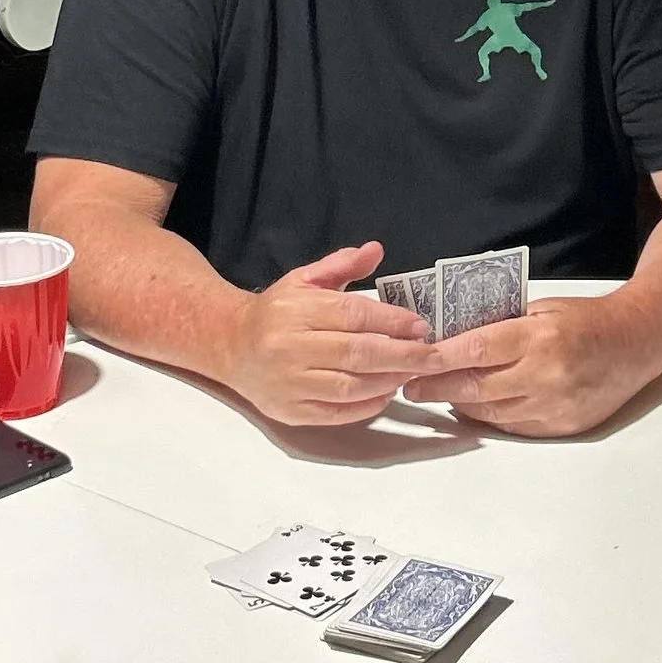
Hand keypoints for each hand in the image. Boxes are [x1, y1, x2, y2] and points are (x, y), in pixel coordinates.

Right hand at [222, 244, 437, 427]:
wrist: (227, 344)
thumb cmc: (275, 311)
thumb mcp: (303, 280)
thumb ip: (341, 266)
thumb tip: (376, 249)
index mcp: (296, 309)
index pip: (354, 316)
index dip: (392, 322)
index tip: (422, 326)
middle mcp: (290, 347)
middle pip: (357, 354)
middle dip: (402, 355)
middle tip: (433, 355)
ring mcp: (289, 383)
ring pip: (350, 387)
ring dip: (389, 381)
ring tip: (414, 372)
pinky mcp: (289, 411)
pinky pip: (337, 413)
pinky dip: (367, 406)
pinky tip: (386, 393)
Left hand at [420, 295, 656, 437]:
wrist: (636, 343)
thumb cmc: (586, 319)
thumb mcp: (542, 308)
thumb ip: (502, 325)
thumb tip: (454, 339)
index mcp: (540, 337)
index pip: (478, 349)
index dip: (441, 358)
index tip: (414, 360)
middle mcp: (546, 375)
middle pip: (477, 387)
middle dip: (438, 387)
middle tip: (412, 386)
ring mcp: (555, 406)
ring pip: (491, 411)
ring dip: (460, 403)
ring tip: (438, 393)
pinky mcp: (562, 427)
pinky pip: (513, 426)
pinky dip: (488, 416)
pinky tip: (473, 405)